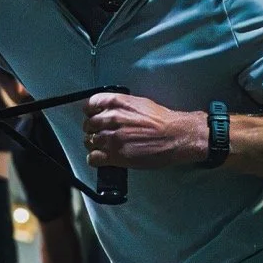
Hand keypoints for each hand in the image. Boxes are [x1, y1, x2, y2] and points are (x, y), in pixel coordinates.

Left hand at [83, 93, 205, 169]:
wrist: (175, 136)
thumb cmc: (162, 121)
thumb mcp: (139, 103)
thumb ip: (120, 107)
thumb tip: (109, 112)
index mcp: (116, 102)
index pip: (89, 105)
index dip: (90, 113)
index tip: (93, 117)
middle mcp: (110, 118)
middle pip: (88, 125)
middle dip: (93, 130)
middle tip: (100, 135)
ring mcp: (111, 138)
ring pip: (88, 142)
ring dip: (94, 145)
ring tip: (103, 148)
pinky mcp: (114, 155)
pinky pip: (93, 158)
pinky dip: (95, 159)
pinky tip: (103, 159)